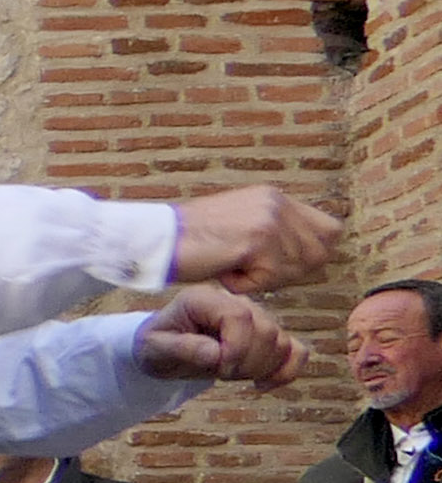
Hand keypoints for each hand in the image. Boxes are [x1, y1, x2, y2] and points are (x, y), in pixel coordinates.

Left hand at [135, 282, 301, 388]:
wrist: (163, 350)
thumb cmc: (156, 346)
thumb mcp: (155, 349)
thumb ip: (183, 349)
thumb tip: (216, 354)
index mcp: (205, 298)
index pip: (239, 316)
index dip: (236, 347)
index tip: (219, 368)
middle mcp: (235, 301)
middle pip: (267, 331)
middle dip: (247, 362)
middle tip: (219, 373)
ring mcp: (256, 316)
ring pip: (282, 343)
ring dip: (262, 368)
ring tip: (232, 375)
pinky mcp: (269, 334)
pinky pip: (296, 351)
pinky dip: (286, 372)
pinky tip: (262, 384)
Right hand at [166, 187, 342, 290]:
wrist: (154, 240)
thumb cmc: (189, 243)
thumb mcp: (239, 225)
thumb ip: (273, 232)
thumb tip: (308, 253)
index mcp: (273, 197)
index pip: (329, 229)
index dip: (311, 254)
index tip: (280, 265)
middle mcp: (276, 203)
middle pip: (319, 253)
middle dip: (290, 272)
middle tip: (251, 270)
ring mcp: (268, 220)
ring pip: (295, 269)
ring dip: (264, 279)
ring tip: (232, 268)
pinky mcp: (256, 242)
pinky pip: (269, 280)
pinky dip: (245, 285)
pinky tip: (223, 273)